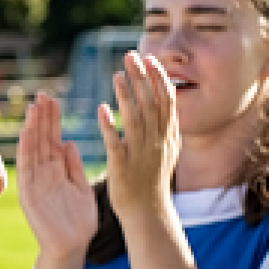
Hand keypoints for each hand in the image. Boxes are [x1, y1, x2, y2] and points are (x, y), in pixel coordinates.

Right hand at [18, 92, 96, 258]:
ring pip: (33, 152)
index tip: (52, 101)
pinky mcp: (30, 195)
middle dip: (41, 119)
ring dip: (33, 130)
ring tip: (33, 109)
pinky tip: (27, 135)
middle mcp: (44, 174)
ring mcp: (36, 184)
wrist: (72, 248)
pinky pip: (27, 171)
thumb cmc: (79, 222)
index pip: (53, 139)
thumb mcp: (82, 189)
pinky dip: (26, 153)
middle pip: (42, 141)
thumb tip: (70, 143)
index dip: (52, 120)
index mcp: (58, 171)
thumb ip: (75, 167)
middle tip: (41, 96)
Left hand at [100, 52, 180, 213]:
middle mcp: (157, 142)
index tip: (150, 60)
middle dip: (141, 78)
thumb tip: (163, 101)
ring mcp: (140, 154)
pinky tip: (101, 109)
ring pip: (134, 119)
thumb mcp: (166, 149)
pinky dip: (109, 125)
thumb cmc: (152, 180)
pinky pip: (115, 142)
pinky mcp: (122, 166)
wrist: (148, 212)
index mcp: (168, 136)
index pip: (167, 101)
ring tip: (116, 74)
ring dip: (126, 96)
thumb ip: (164, 126)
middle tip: (130, 56)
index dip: (159, 79)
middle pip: (150, 104)